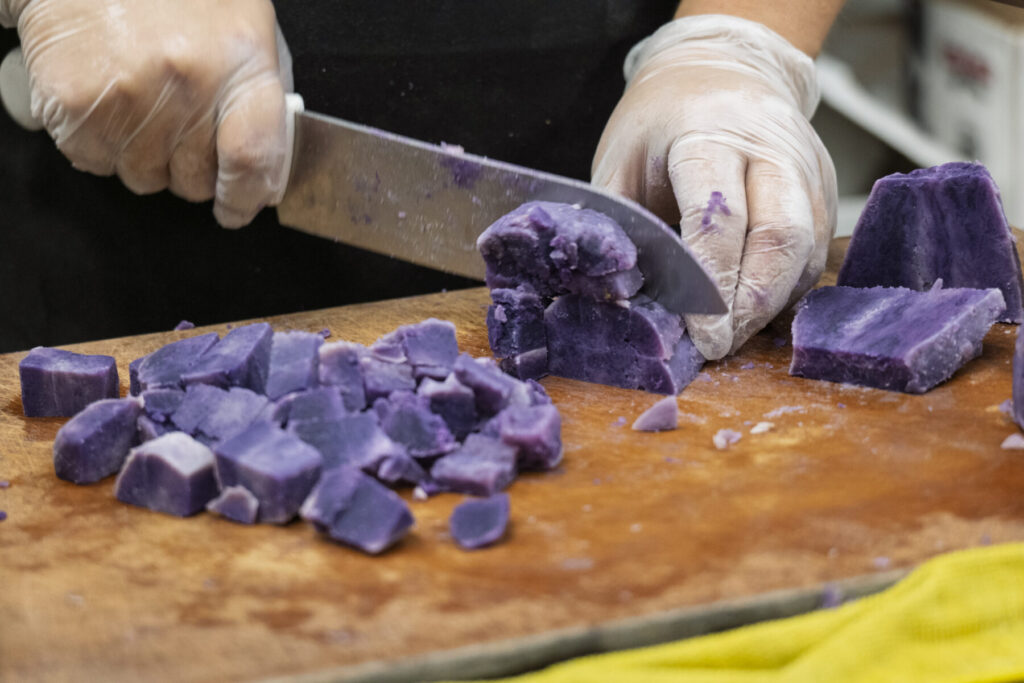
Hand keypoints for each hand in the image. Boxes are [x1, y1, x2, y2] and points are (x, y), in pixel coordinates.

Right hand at [2, 0, 292, 227]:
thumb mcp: (244, 26)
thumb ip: (260, 96)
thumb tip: (268, 168)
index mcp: (240, 64)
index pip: (253, 160)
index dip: (246, 197)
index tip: (238, 207)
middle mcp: (188, 84)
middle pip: (195, 180)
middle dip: (191, 171)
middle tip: (178, 128)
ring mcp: (129, 96)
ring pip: (144, 178)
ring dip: (144, 156)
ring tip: (140, 102)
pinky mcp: (75, 103)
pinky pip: (94, 162)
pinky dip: (99, 143)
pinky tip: (107, 100)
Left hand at [592, 15, 836, 359]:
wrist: (722, 68)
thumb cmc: (660, 122)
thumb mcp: (620, 162)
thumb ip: (619, 227)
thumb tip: (618, 299)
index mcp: (708, 134)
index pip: (719, 216)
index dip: (713, 282)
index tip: (703, 335)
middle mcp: (769, 148)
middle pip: (783, 235)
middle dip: (754, 302)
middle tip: (724, 346)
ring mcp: (806, 166)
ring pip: (808, 248)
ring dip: (773, 302)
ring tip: (735, 336)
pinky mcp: (825, 186)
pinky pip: (816, 249)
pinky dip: (787, 288)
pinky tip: (756, 311)